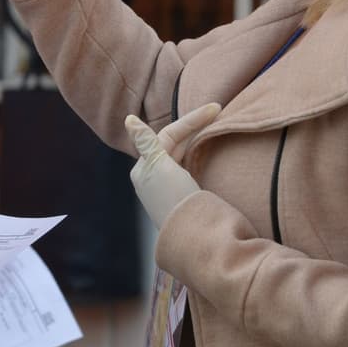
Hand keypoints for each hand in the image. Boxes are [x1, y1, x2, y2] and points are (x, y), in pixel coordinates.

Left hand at [126, 103, 220, 228]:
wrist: (195, 238)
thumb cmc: (174, 200)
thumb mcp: (160, 167)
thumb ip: (147, 143)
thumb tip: (129, 120)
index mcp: (144, 170)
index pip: (169, 135)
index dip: (191, 120)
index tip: (215, 108)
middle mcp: (153, 179)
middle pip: (175, 145)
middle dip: (195, 129)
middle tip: (219, 112)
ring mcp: (169, 190)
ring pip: (183, 157)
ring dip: (197, 142)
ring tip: (216, 127)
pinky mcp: (184, 201)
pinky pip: (190, 171)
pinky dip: (199, 158)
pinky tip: (210, 154)